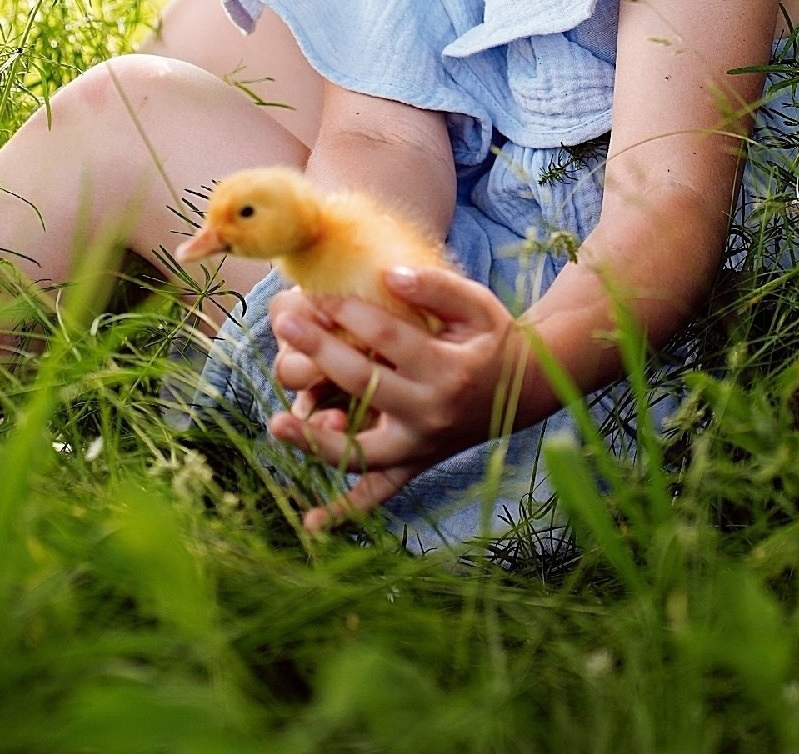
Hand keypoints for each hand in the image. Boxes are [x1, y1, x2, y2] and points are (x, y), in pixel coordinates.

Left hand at [264, 268, 527, 531]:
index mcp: (447, 371)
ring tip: (276, 422)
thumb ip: (436, 287)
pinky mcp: (414, 465)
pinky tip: (310, 522)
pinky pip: (377, 494)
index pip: (386, 338)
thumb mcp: (477, 306)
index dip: (348, 312)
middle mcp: (431, 414)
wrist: (523, 390)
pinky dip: (345, 512)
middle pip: (364, 385)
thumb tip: (387, 275)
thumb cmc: (491, 340)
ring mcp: (419, 447)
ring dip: (315, 440)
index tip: (318, 295)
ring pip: (360, 452)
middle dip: (319, 351)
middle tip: (286, 321)